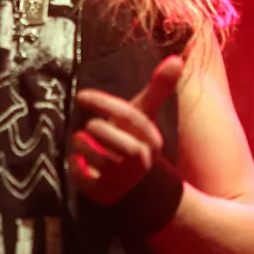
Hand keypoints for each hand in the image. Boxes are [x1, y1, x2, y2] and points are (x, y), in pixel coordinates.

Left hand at [69, 55, 183, 205]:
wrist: (138, 186)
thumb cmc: (134, 139)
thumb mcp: (144, 114)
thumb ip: (158, 88)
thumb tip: (177, 59)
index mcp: (151, 139)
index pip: (130, 116)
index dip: (103, 103)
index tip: (82, 96)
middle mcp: (141, 162)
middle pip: (117, 140)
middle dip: (99, 129)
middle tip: (89, 126)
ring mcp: (124, 181)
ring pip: (100, 160)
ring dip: (82, 146)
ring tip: (80, 140)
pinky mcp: (105, 194)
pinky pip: (85, 181)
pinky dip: (76, 169)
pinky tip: (77, 161)